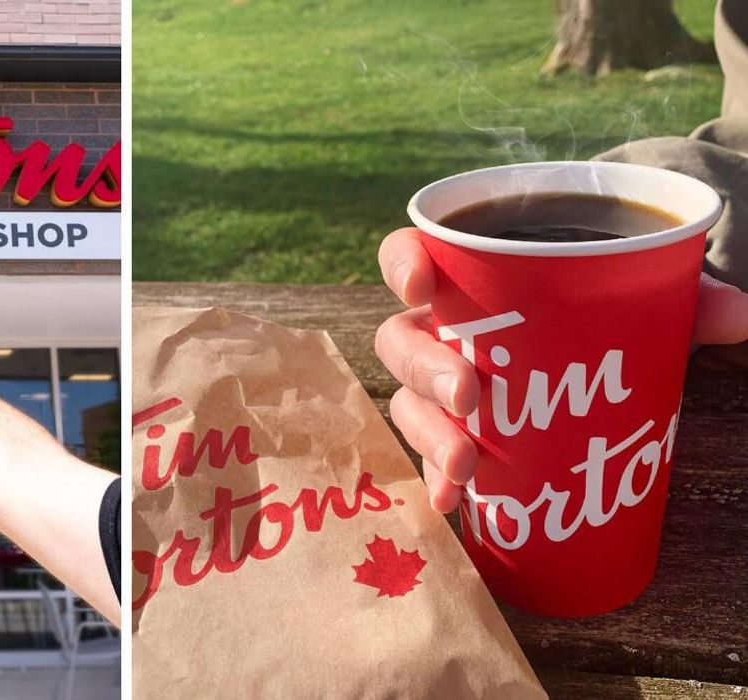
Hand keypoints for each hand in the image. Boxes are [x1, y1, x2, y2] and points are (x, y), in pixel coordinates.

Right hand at [375, 227, 747, 512]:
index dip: (401, 264)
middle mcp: (440, 331)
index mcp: (468, 282)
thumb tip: (743, 317)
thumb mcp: (638, 299)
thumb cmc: (596, 313)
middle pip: (400, 341)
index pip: (409, 255)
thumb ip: (684, 299)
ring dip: (429, 433)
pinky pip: (427, 454)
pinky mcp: (453, 434)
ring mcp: (440, 387)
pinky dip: (437, 478)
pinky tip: (453, 502)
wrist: (592, 360)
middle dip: (426, 369)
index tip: (420, 284)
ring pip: (407, 402)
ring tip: (466, 465)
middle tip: (470, 395)